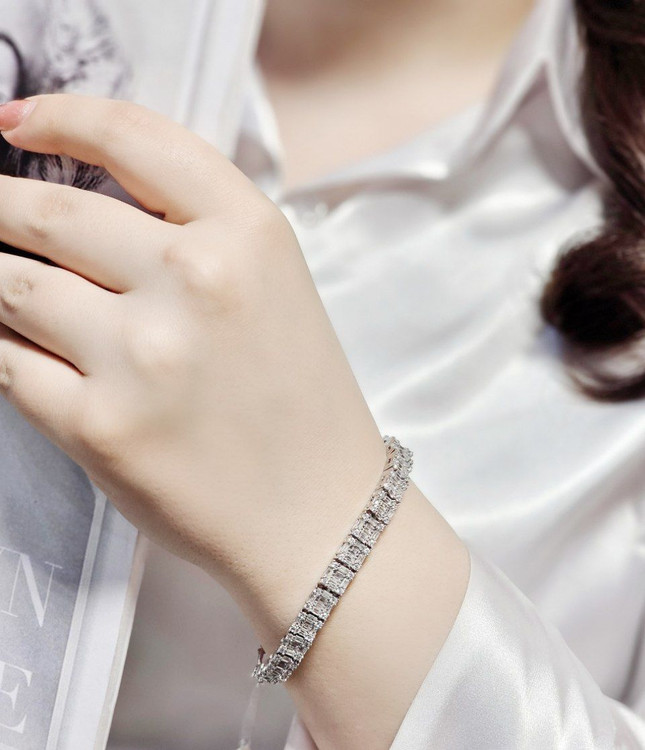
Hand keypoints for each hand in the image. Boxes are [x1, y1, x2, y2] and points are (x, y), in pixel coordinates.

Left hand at [0, 94, 385, 627]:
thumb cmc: (301, 403)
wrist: (318, 512)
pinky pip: (8, 365)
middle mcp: (195, 282)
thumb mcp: (275, 287)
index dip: (61, 117)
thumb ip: (197, 230)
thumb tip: (93, 199)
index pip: (133, 139)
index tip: (19, 122)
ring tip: (7, 284)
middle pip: (51, 212)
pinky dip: (5, 351)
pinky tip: (19, 348)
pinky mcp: (99, 426)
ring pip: (11, 286)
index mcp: (249, 236)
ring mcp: (141, 355)